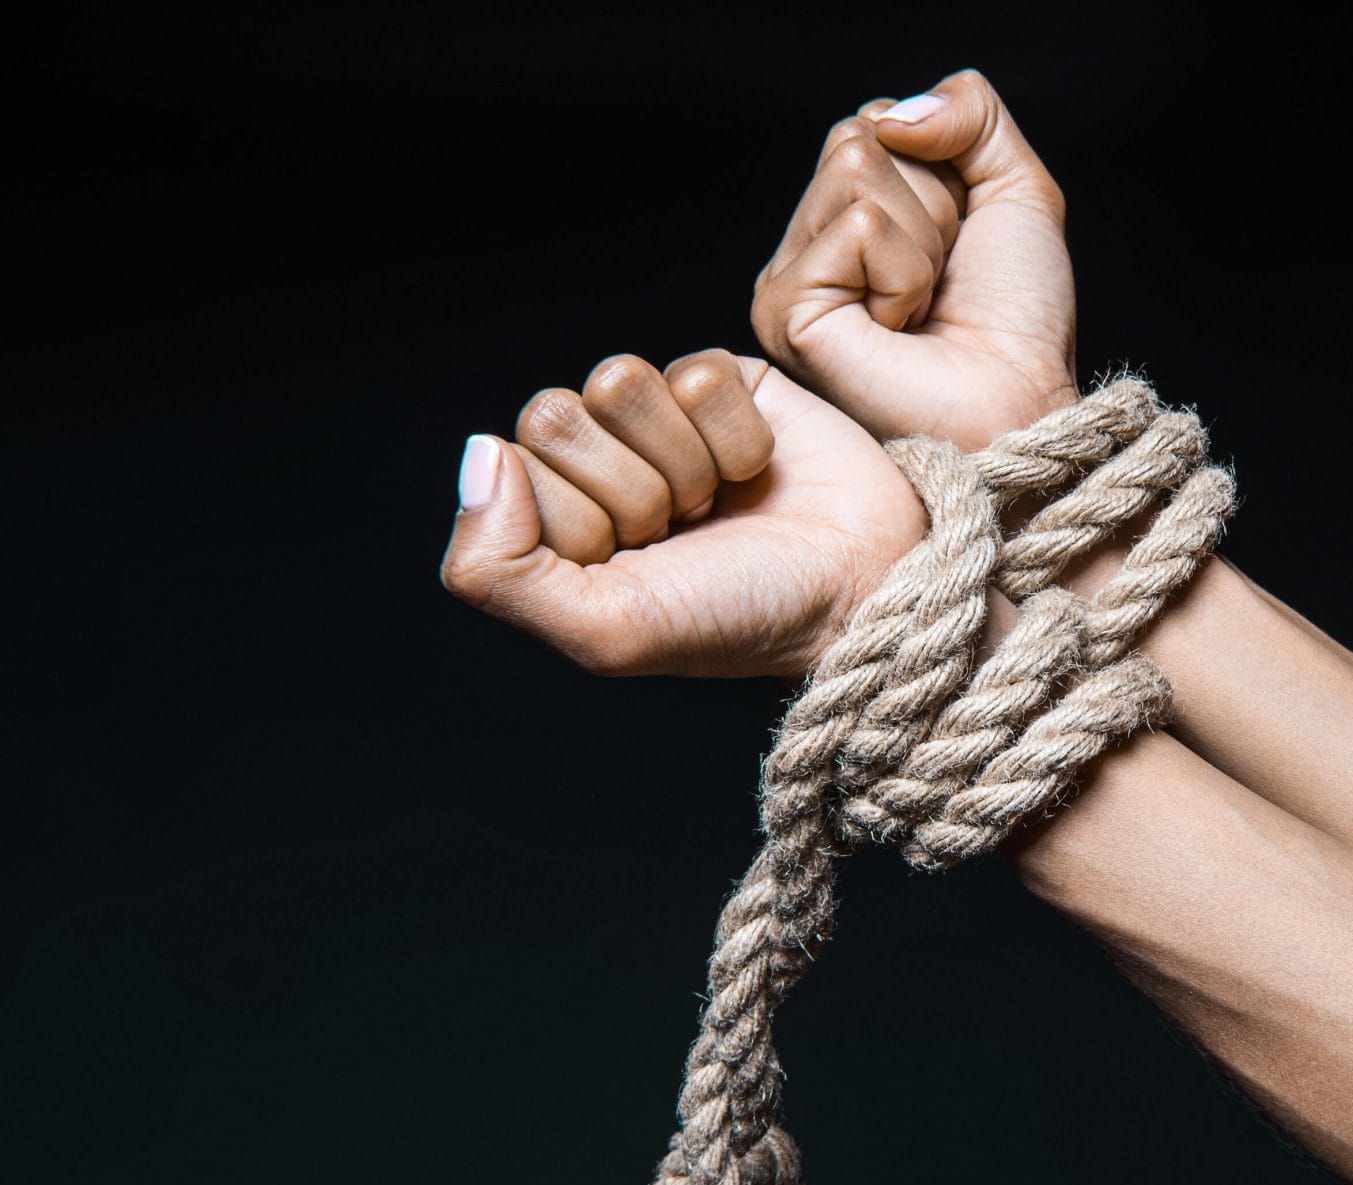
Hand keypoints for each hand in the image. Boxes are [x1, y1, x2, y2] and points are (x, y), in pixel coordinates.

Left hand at [439, 350, 923, 679]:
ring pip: (619, 382)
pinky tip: (758, 474)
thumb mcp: (605, 632)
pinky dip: (736, 435)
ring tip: (719, 505)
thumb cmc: (739, 620)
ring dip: (683, 459)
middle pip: (553, 417)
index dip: (575, 518)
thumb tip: (480, 456)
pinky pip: (695, 372)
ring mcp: (658, 421)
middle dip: (630, 489)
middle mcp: (598, 467)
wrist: (860, 590)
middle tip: (683, 534)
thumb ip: (500, 569)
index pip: (508, 471)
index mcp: (552, 527)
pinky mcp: (724, 385)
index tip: (636, 564)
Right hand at [751, 68, 1078, 449]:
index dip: (945, 173)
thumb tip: (895, 113)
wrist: (1021, 404)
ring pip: (856, 169)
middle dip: (933, 202)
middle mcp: (809, 244)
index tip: (960, 249)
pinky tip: (899, 330)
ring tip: (921, 309)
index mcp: (851, 215)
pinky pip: (859, 227)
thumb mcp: (1017, 189)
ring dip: (922, 241)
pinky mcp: (784, 311)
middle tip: (942, 282)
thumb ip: (970, 112)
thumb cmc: (1019, 322)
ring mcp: (787, 278)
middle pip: (858, 137)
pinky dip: (905, 274)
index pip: (878, 121)